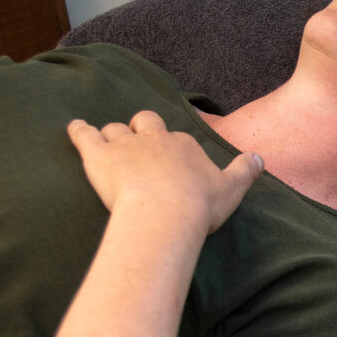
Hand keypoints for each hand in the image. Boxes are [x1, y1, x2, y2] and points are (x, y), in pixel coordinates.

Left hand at [67, 111, 263, 233]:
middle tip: (139, 144)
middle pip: (145, 121)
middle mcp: (155, 139)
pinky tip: (75, 129)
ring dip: (111, 134)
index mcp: (184, 145)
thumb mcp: (232, 189)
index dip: (172, 148)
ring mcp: (125, 145)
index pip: (177, 138)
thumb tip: (260, 157)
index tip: (172, 161)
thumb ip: (245, 170)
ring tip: (108, 143)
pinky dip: (79, 131)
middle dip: (141, 129)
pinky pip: (84, 134)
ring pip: (114, 129)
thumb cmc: (199, 205)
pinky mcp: (98, 155)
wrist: (165, 215)